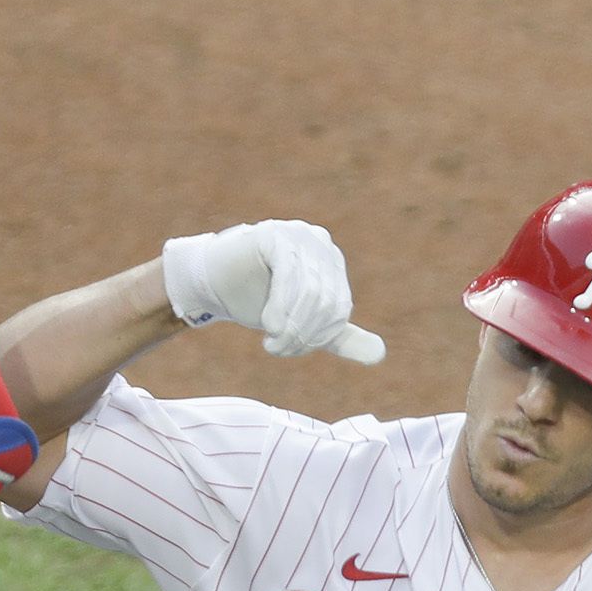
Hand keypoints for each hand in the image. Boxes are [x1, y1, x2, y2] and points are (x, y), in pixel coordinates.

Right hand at [160, 221, 385, 364]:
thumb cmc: (255, 299)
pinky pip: (287, 275)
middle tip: (277, 349)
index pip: (338, 309)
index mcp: (331, 263)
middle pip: (325, 302)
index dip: (317, 337)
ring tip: (271, 342)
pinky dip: (279, 307)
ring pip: (308, 292)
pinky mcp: (275, 235)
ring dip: (289, 326)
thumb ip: (338, 337)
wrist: (212, 282)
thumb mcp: (302, 322)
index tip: (290, 350)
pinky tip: (267, 325)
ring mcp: (298, 236)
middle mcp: (320, 244)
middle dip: (302, 335)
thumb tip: (379, 355)